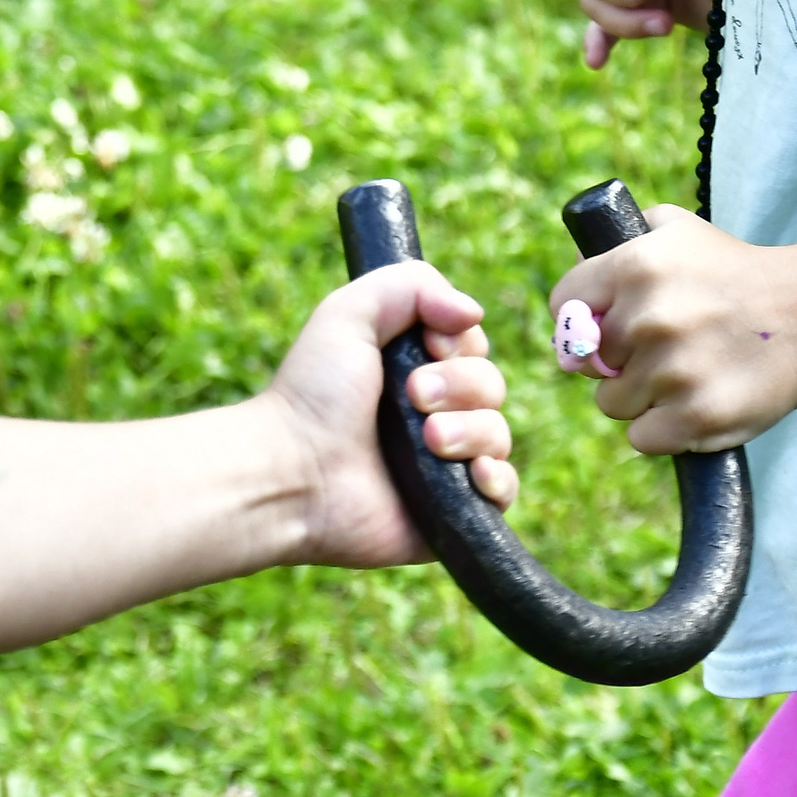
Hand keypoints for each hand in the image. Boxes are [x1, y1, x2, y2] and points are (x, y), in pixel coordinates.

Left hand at [262, 261, 516, 568]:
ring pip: (499, 435)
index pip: (473, 347)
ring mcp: (444, 465)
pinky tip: (470, 475)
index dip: (460, 344)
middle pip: (492, 386)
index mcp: (413, 369)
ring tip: (428, 440)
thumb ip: (412, 286)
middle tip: (413, 397)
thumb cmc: (313, 393)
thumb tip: (473, 313)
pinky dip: (495, 479)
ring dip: (470, 431)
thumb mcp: (350, 312)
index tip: (428, 347)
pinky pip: (504, 490)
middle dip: (461, 385)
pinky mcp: (451, 511)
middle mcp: (432, 415)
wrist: (292, 472)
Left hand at [549, 206, 796, 454]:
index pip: (563, 304)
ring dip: (641, 396)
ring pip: (612, 402)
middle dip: (617, 359)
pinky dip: (664, 429)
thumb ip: (616, 243)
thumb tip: (571, 286)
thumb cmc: (735, 273)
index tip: (605, 324)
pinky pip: (642, 437)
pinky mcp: (695, 416)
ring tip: (686, 373)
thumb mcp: (677, 231)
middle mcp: (648, 318)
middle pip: (588, 361)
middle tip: (664, 347)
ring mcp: (672, 370)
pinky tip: (695, 402)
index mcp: (635, 267)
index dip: (581, 317)